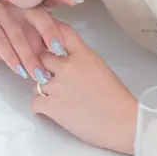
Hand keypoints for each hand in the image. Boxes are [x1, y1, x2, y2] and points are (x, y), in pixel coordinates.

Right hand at [0, 0, 84, 81]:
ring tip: (40, 74)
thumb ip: (54, 29)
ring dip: (30, 57)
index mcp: (33, 0)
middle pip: (37, 14)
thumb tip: (73, 35)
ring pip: (19, 35)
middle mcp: (17, 2)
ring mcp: (1, 12)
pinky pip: (0, 42)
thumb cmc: (15, 33)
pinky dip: (11, 58)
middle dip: (49, 31)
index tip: (77, 1)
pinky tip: (19, 71)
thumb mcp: (36, 32)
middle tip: (59, 51)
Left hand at [31, 21, 136, 154]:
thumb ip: (83, 61)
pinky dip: (42, 107)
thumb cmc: (117, 100)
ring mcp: (56, 85)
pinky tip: (54, 110)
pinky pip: (35, 101)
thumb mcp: (102, 69)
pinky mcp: (50, 105)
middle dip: (45, 66)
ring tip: (59, 99)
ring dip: (44, 89)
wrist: (121, 123)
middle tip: (54, 78)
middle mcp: (67, 66)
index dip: (52, 33)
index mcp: (83, 55)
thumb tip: (68, 62)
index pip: (62, 33)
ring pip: (37, 81)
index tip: (47, 37)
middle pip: (43, 57)